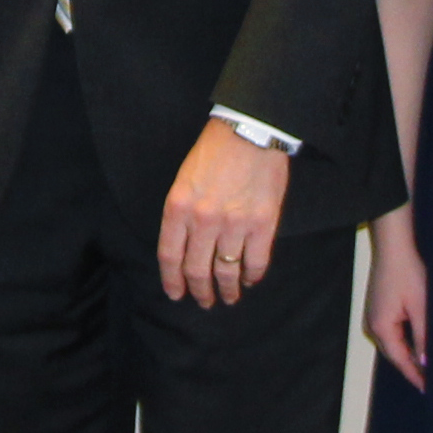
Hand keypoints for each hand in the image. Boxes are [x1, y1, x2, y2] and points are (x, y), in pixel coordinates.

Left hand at [158, 120, 291, 309]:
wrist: (250, 131)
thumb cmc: (214, 153)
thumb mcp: (183, 181)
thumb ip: (181, 215)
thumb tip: (184, 249)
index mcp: (178, 207)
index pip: (170, 257)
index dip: (172, 281)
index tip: (177, 294)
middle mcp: (203, 220)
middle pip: (197, 269)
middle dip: (200, 291)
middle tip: (204, 301)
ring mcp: (234, 224)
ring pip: (226, 271)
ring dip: (227, 290)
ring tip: (228, 298)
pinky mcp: (262, 224)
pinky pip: (256, 262)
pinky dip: (252, 276)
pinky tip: (249, 280)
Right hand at [362, 214, 426, 380]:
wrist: (394, 248)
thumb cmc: (406, 273)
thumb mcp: (421, 307)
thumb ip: (423, 337)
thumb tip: (426, 362)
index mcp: (381, 328)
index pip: (401, 360)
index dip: (415, 375)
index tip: (428, 389)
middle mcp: (372, 326)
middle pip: (394, 355)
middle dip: (411, 368)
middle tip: (430, 381)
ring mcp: (373, 317)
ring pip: (393, 344)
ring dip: (408, 354)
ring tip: (426, 366)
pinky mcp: (378, 310)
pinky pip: (391, 333)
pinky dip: (404, 341)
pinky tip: (417, 343)